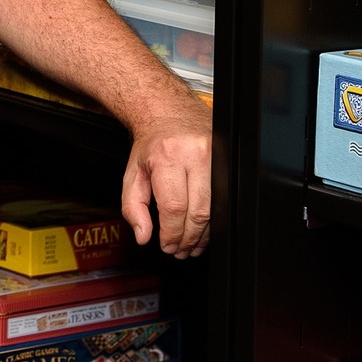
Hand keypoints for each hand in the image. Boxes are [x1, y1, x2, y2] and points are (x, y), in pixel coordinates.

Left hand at [120, 103, 212, 257]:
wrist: (168, 111)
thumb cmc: (152, 143)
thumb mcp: (132, 173)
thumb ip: (133, 207)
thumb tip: (143, 236)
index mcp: (168, 156)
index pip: (174, 207)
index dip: (172, 234)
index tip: (166, 246)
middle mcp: (196, 154)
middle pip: (199, 211)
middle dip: (188, 238)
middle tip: (179, 251)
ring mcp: (217, 156)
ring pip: (216, 209)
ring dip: (203, 234)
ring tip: (190, 245)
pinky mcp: (228, 159)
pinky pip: (225, 198)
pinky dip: (214, 219)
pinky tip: (203, 229)